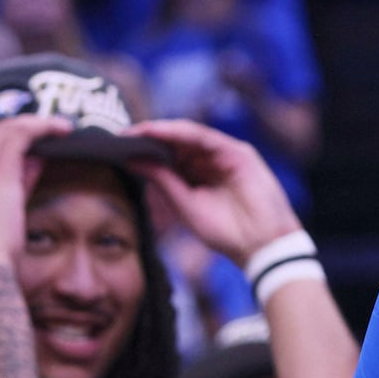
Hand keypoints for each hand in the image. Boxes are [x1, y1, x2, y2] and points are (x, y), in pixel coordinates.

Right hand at [0, 115, 71, 273]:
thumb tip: (36, 160)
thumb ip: (18, 183)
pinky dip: (43, 126)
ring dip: (34, 123)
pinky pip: (21, 132)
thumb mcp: (2, 214)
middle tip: (45, 130)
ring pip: (5, 128)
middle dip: (18, 127)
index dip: (1, 139)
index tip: (25, 142)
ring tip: (59, 127)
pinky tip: (62, 129)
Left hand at [127, 117, 300, 261]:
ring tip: (136, 131)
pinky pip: (205, 137)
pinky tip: (160, 132)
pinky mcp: (239, 152)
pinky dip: (181, 133)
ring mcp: (226, 155)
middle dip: (150, 136)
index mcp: (200, 176)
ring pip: (190, 135)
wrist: (259, 246)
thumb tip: (133, 160)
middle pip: (177, 142)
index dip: (146, 149)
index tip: (119, 147)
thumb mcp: (185, 203)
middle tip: (122, 135)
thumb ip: (162, 179)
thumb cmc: (226, 232)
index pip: (170, 156)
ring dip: (162, 131)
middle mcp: (213, 162)